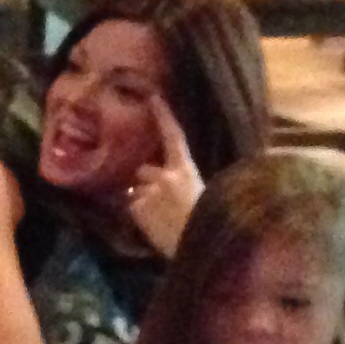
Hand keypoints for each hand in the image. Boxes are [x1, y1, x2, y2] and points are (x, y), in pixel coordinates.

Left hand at [123, 97, 202, 256]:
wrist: (201, 246)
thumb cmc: (211, 222)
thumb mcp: (206, 194)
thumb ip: (185, 181)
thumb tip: (175, 181)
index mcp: (186, 170)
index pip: (174, 137)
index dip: (163, 116)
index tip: (152, 97)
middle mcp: (164, 175)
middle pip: (144, 170)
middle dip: (147, 180)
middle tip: (162, 200)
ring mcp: (148, 191)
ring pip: (138, 191)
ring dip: (144, 199)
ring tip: (161, 217)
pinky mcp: (136, 207)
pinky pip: (133, 208)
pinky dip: (140, 215)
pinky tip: (154, 226)